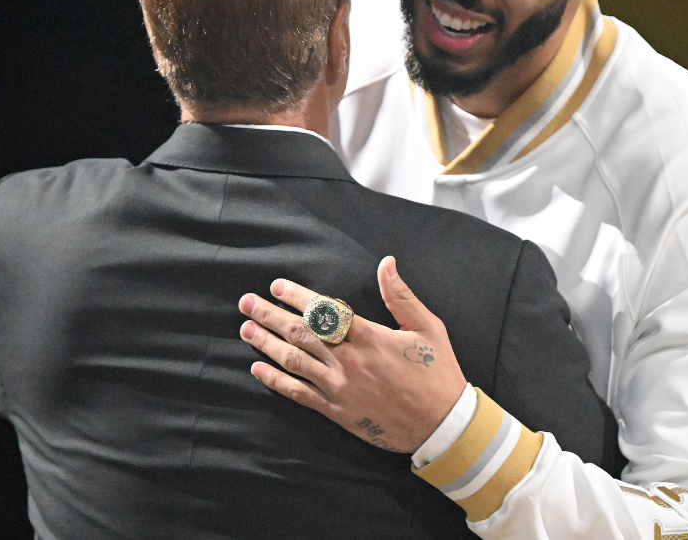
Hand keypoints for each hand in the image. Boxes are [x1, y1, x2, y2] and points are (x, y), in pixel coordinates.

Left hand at [238, 256, 467, 453]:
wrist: (442, 425)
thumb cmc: (438, 373)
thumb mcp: (428, 327)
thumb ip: (401, 295)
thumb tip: (386, 262)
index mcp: (369, 337)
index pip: (324, 311)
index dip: (297, 297)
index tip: (277, 286)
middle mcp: (349, 361)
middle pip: (300, 333)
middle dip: (270, 315)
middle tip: (247, 302)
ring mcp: (340, 388)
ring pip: (294, 361)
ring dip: (266, 344)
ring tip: (245, 329)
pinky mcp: (337, 411)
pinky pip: (299, 394)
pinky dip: (276, 381)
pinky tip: (258, 369)